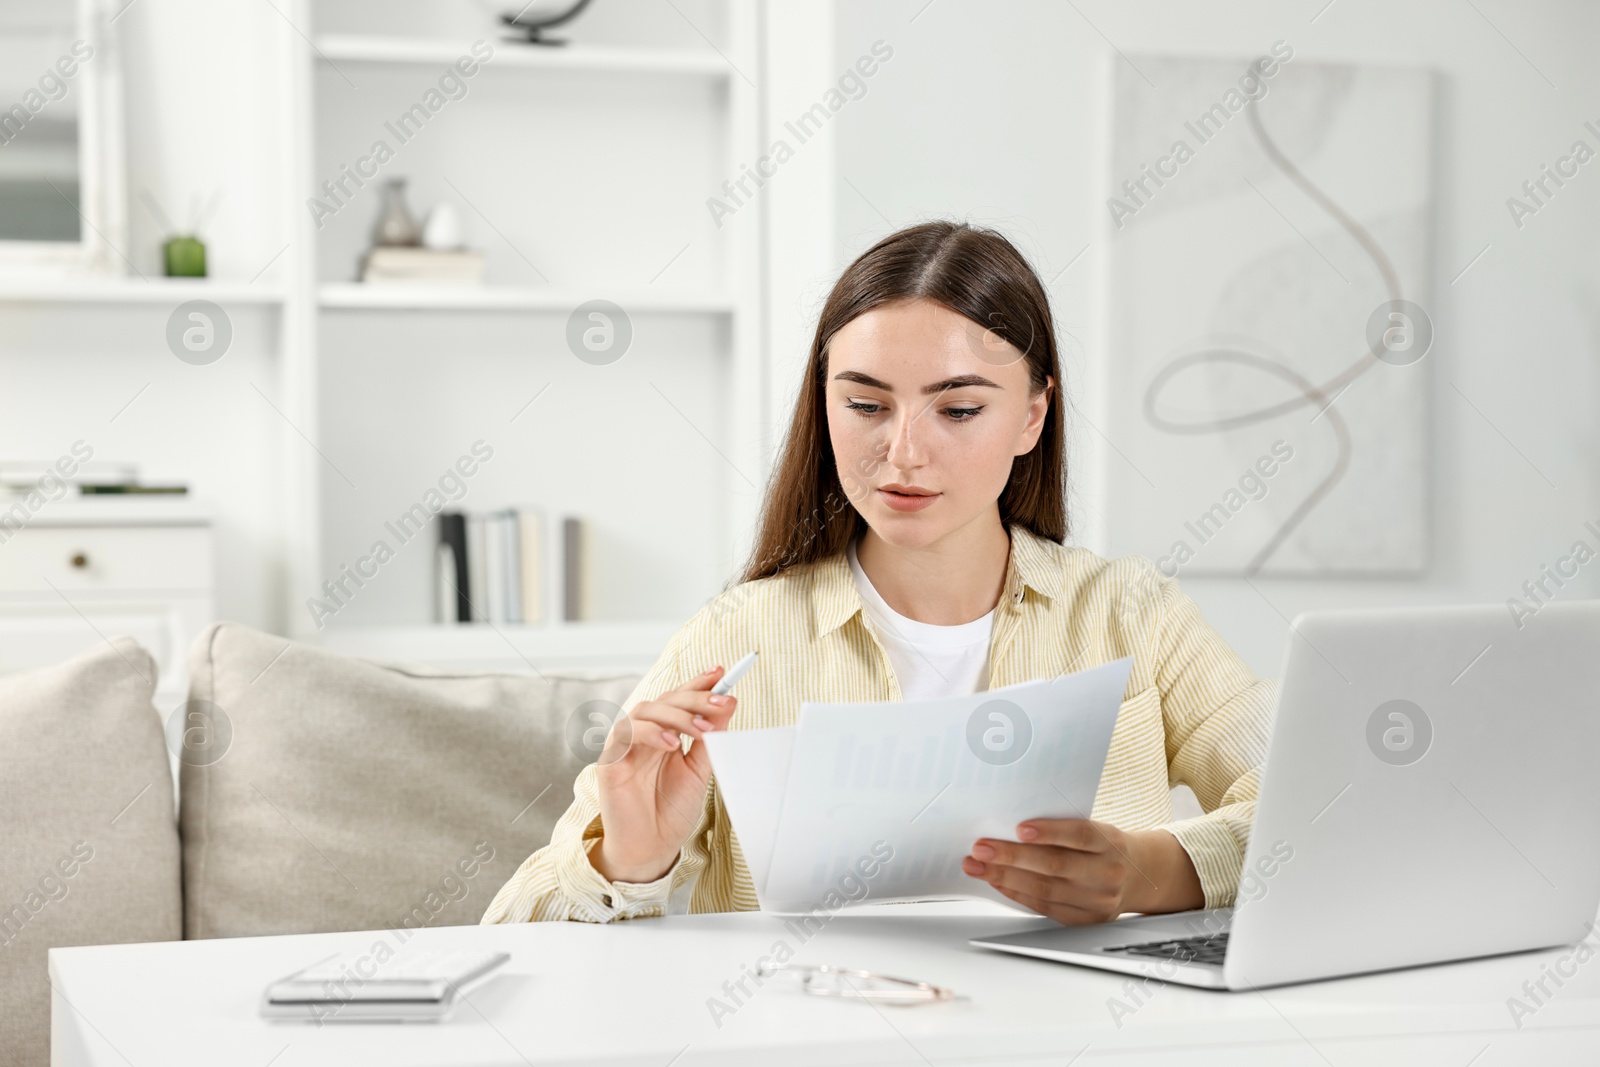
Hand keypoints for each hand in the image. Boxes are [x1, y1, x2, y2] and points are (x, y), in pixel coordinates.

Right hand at [590, 666, 737, 884]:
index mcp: (665, 734)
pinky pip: (625, 733)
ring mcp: (626, 745)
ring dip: (677, 715)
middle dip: (695, 697)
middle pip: (665, 699)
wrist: (651, 848)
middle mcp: (644, 735)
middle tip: (721, 701)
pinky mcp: (610, 760)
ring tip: (701, 731)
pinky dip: (650, 733)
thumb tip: (729, 702)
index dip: (698, 683)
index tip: (722, 671)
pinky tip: (671, 744)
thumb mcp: (699, 770)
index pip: (679, 700)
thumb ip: (711, 737)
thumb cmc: (671, 811)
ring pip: (645, 710)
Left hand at [962, 819, 1202, 923]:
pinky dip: (1016, 893)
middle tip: (981, 847)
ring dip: (1004, 877)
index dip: (1050, 832)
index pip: (1080, 836)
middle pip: (1055, 866)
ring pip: (1045, 890)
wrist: (1139, 875)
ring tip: (978, 865)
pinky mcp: (1085, 920)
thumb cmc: (1104, 845)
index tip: (1020, 828)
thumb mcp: (1096, 829)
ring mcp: (1097, 901)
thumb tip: (1011, 827)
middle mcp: (1107, 874)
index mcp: (1111, 842)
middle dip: (1012, 856)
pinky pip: (1044, 907)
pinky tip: (996, 881)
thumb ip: (1063, 828)